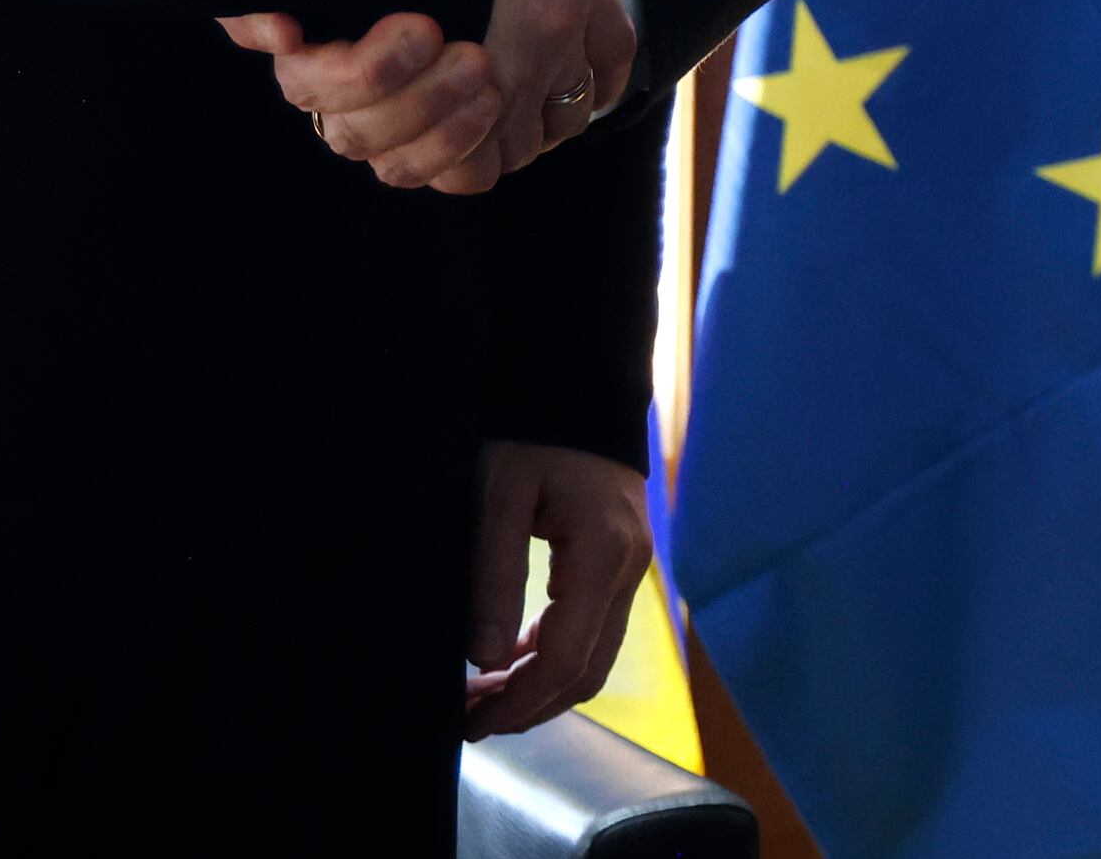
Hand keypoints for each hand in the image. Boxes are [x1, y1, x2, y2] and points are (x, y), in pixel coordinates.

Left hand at [462, 441, 651, 739]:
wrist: (576, 379)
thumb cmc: (532, 429)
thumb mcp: (497, 496)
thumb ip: (493, 577)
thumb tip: (486, 659)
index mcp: (602, 553)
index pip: (566, 659)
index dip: (519, 702)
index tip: (471, 720)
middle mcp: (628, 568)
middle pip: (587, 671)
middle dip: (530, 705)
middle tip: (470, 719)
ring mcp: (630, 565)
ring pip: (594, 655)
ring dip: (541, 685)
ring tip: (483, 696)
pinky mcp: (619, 560)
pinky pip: (592, 627)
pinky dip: (553, 653)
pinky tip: (510, 657)